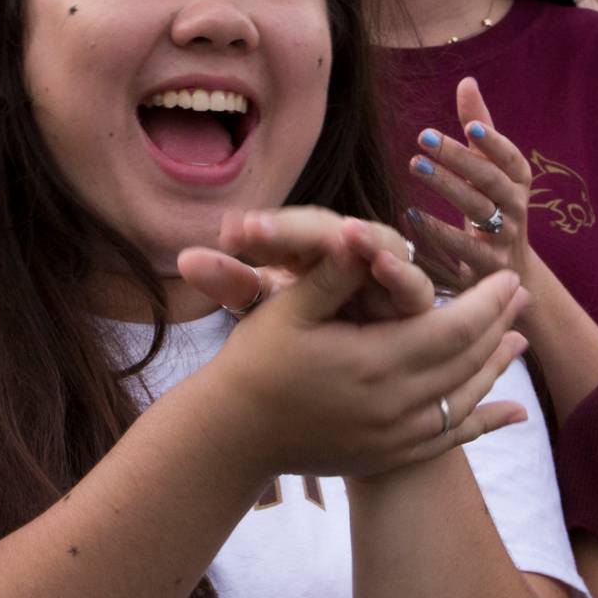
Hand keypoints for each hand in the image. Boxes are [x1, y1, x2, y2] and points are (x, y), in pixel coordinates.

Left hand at [182, 205, 434, 322]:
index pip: (284, 229)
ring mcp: (385, 269)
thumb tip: (183, 259)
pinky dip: (399, 272)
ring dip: (359, 237)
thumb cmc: (309, 329)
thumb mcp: (266, 309)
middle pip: (325, 228)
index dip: (261, 230)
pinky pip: (411, 283)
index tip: (228, 232)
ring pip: (375, 242)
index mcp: (307, 247)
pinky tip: (380, 264)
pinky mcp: (414, 299)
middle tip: (253, 231)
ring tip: (340, 231)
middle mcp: (348, 249)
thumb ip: (232, 283)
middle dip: (293, 229)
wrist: (361, 369)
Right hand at [187, 241, 529, 478]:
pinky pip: (451, 439)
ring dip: (497, 368)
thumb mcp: (287, 309)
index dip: (486, 302)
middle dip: (499, 326)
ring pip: (464, 399)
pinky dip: (485, 422)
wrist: (233, 435)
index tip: (507, 276)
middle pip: (467, 361)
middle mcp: (395, 404)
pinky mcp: (390, 456)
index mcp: (374, 361)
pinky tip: (512, 413)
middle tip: (523, 296)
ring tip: (520, 341)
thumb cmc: (255, 364)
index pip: (453, 327)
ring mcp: (395, 436)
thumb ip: (333, 274)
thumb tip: (362, 232)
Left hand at [401, 77, 534, 295]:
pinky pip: (463, 248)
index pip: (509, 158)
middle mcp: (517, 207)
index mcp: (518, 180)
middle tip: (423, 138)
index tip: (469, 125)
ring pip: (477, 209)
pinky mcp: (487, 265)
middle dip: (459, 158)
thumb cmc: (493, 206)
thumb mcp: (490, 168)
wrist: (507, 269)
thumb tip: (466, 81)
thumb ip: (479, 126)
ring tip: (414, 165)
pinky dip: (437, 232)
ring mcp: (504, 237)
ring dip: (446, 186)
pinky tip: (410, 214)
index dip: (493, 142)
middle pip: (490, 180)